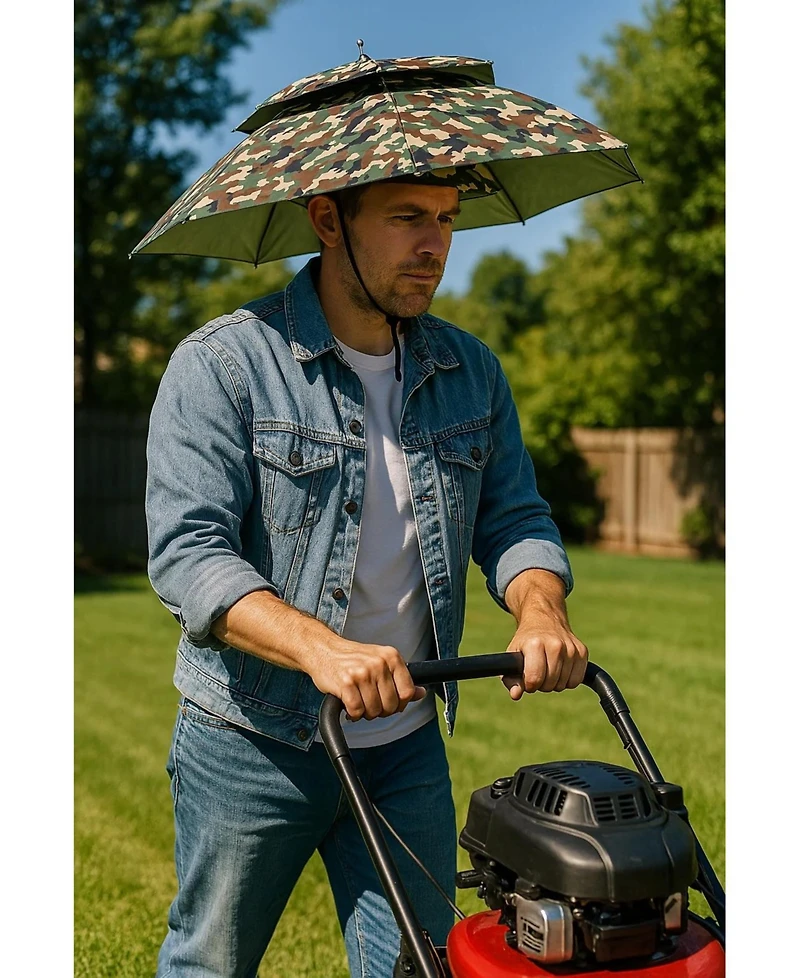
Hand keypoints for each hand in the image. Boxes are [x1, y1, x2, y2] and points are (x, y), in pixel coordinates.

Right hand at [311, 638, 425, 720]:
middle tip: (369, 702)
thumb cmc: (353, 659)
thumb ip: (400, 678)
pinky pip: (357, 711)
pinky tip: (348, 704)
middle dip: (380, 711)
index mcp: (391, 656)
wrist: (323, 649)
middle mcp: (379, 663)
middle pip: (391, 705)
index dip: (399, 704)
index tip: (388, 703)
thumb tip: (421, 693)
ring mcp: (362, 672)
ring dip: (365, 713)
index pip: (407, 692)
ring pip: (374, 711)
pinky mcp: (346, 683)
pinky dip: (353, 714)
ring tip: (358, 701)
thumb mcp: (380, 662)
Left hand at [502, 613, 587, 698]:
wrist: (545, 619)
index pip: (534, 679)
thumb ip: (511, 678)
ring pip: (563, 684)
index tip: (527, 678)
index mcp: (535, 644)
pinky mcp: (583, 652)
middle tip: (537, 671)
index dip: (529, 685)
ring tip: (548, 668)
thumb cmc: (526, 642)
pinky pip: (576, 681)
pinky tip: (560, 668)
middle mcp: (555, 645)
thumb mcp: (512, 655)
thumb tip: (516, 695)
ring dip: (554, 682)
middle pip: (549, 684)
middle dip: (541, 684)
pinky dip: (567, 680)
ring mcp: (571, 648)